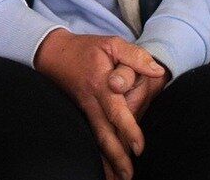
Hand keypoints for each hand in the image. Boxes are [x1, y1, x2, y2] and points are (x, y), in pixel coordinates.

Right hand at [34, 30, 165, 179]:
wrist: (52, 53)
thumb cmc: (86, 48)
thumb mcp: (112, 43)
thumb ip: (135, 56)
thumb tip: (157, 70)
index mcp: (101, 85)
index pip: (116, 112)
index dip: (128, 130)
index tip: (140, 148)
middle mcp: (91, 102)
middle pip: (104, 135)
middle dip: (117, 158)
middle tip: (128, 177)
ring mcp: (83, 110)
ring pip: (96, 140)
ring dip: (106, 162)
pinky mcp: (80, 113)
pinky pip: (90, 137)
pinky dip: (97, 154)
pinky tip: (104, 167)